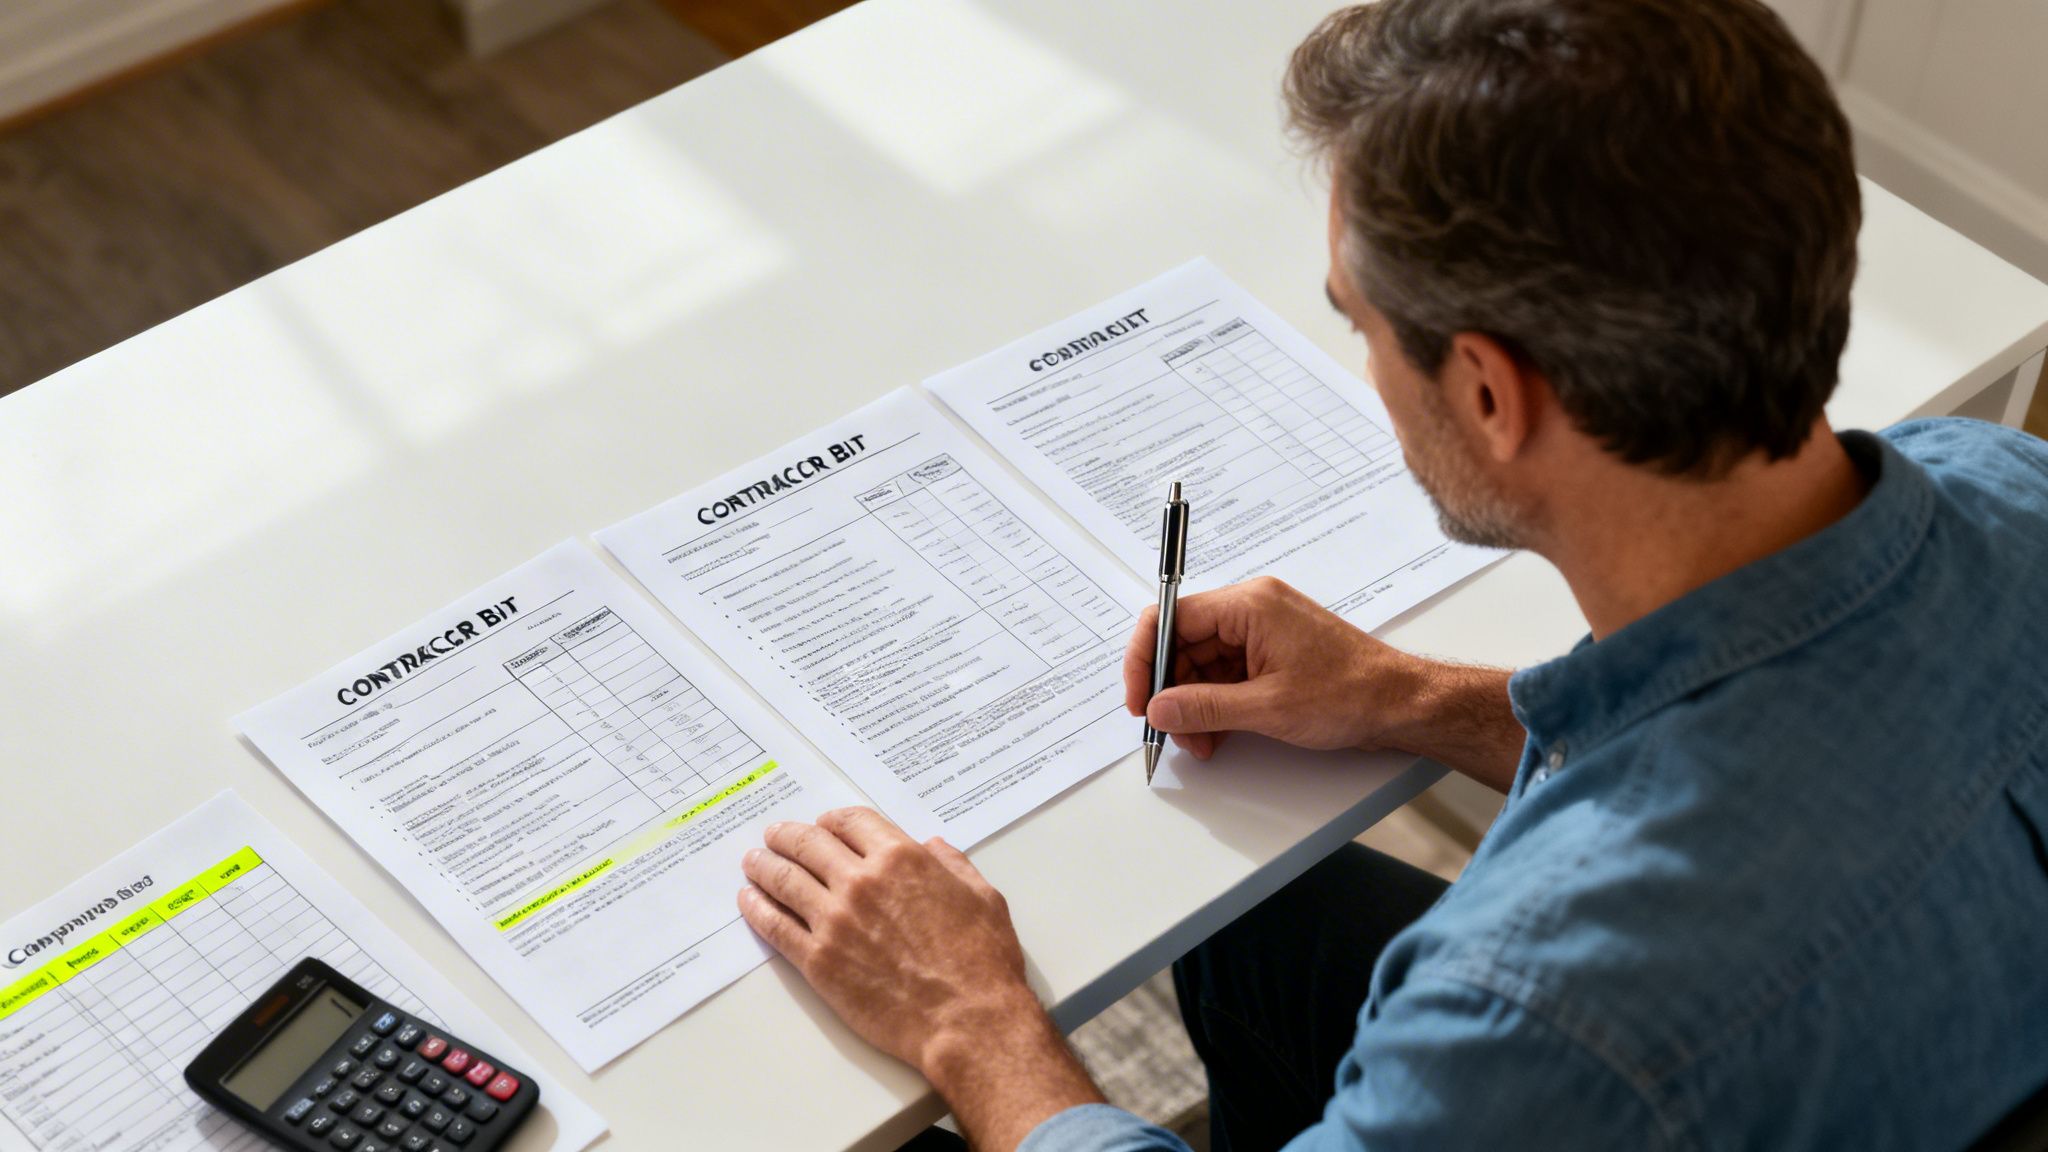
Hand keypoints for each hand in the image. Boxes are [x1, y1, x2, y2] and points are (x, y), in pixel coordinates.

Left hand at [738, 809, 1103, 1149]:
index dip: (831, 820)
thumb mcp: (984, 897)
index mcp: (902, 859)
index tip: (820, 824)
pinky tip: (748, 900)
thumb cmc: (983, 962)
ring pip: (785, 880)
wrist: (966, 1021)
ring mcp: (835, 921)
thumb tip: (933, 847)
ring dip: (764, 866)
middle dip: (787, 836)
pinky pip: (776, 927)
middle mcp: (862, 881)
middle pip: (809, 844)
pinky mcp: (818, 962)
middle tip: (773, 835)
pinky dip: (757, 909)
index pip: (851, 822)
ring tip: (752, 861)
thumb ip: (953, 865)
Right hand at [1123, 575, 1424, 758]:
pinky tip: (1216, 733)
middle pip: (1183, 643)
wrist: (1400, 704)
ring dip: (1193, 703)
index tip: (1139, 698)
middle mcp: (1252, 609)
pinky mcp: (1271, 652)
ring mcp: (1262, 630)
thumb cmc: (1351, 693)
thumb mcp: (1268, 707)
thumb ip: (1205, 707)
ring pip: (1202, 663)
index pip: (1170, 618)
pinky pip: (1225, 673)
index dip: (1145, 660)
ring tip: (1200, 741)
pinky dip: (1215, 703)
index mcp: (1249, 605)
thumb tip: (1159, 707)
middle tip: (1173, 731)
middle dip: (1172, 691)